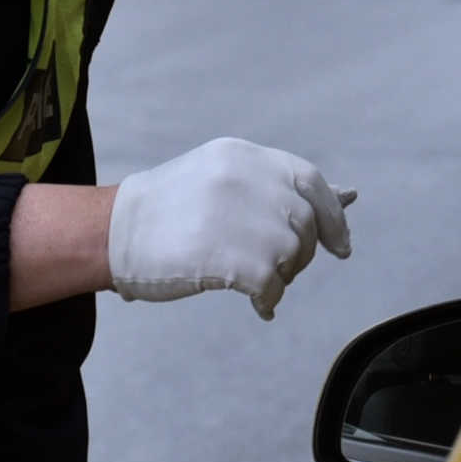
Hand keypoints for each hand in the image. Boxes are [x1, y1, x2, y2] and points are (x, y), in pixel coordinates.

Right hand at [109, 137, 356, 319]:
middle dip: (302, 253)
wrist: (112, 231)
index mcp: (243, 157)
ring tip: (257, 283)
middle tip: (281, 270)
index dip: (332, 214)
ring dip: (283, 275)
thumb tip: (349, 196)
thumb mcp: (220, 178)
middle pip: (304, 221)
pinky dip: (270, 299)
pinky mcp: (231, 256)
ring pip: (292, 253)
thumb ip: (274, 187)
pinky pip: (272, 284)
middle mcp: (246, 179)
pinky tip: (257, 304)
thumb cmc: (166, 211)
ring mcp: (239, 217)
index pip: (309, 180)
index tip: (341, 244)